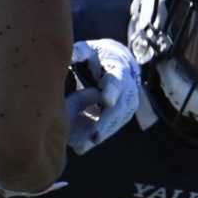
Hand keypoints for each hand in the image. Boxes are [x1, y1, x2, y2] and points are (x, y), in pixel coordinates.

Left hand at [63, 38, 140, 154]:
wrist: (117, 62)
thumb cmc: (97, 56)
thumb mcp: (89, 50)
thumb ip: (80, 52)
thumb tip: (69, 55)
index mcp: (118, 70)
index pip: (116, 81)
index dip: (112, 91)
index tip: (106, 101)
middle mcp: (127, 88)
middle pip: (120, 107)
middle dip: (107, 123)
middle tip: (94, 137)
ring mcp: (128, 102)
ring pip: (118, 121)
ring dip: (103, 133)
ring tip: (83, 147)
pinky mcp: (123, 114)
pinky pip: (113, 126)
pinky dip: (100, 136)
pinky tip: (83, 146)